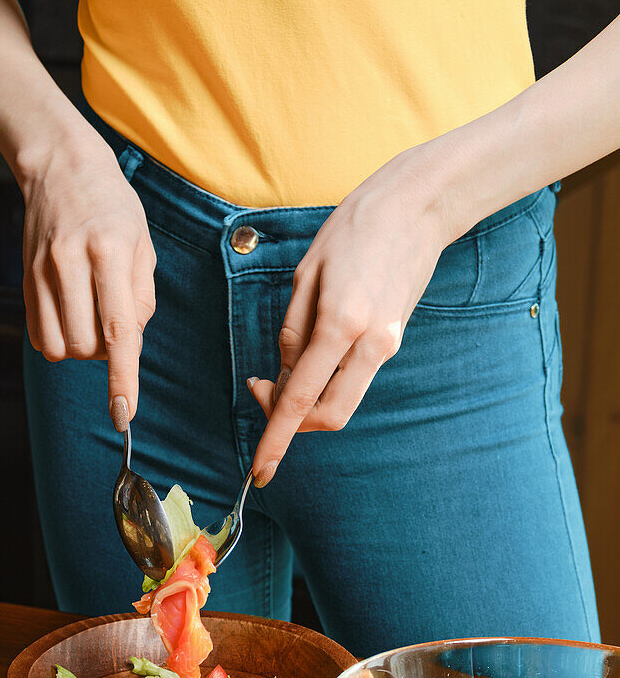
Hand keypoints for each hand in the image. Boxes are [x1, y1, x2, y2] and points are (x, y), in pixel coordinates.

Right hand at [20, 129, 155, 428]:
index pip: (117, 330)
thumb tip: (129, 348)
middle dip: (105, 351)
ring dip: (81, 347)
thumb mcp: (144, 245)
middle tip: (114, 320)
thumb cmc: (113, 207)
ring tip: (92, 316)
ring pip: (59, 347)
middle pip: (85, 346)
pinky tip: (71, 314)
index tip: (124, 412)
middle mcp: (71, 263)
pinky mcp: (24, 279)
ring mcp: (41, 272)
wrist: (60, 166)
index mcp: (111, 253)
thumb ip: (141, 300)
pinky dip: (59, 339)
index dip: (122, 377)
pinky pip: (39, 336)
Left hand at [248, 147, 454, 484]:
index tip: (260, 469)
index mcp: (341, 324)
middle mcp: (371, 344)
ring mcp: (387, 345)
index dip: (276, 437)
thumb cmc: (354, 230)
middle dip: (292, 422)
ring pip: (343, 402)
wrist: (417, 208)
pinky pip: (354, 378)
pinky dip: (326, 380)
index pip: (301, 398)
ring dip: (309, 402)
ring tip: (281, 370)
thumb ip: (292, 333)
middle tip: (262, 392)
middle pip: (328, 416)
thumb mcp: (306, 275)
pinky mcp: (394, 341)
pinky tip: (310, 355)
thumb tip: (283, 379)